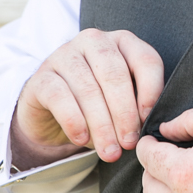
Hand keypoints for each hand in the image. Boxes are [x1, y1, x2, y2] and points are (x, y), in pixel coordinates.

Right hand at [13, 28, 164, 166]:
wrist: (52, 115)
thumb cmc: (97, 105)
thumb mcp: (123, 102)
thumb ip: (139, 105)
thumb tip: (150, 125)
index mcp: (122, 42)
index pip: (145, 59)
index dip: (151, 91)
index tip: (149, 120)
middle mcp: (93, 41)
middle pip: (115, 75)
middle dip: (124, 114)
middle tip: (129, 143)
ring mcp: (64, 55)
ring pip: (88, 88)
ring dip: (102, 125)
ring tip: (110, 151)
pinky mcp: (41, 77)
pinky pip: (59, 96)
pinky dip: (73, 120)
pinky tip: (81, 139)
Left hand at [135, 109, 192, 192]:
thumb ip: (190, 121)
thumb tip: (167, 129)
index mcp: (185, 173)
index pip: (148, 158)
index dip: (148, 145)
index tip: (153, 140)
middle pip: (149, 188)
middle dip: (154, 170)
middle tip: (168, 156)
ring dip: (170, 192)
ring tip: (192, 175)